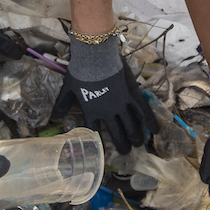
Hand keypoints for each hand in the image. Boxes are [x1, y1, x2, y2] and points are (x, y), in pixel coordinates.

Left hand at [52, 35, 157, 152]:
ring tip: (138, 144)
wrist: (96, 57)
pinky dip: (150, 121)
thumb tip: (54, 118)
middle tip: (126, 152)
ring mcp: (122, 105)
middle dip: (122, 145)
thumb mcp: (68, 89)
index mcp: (92, 112)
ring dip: (135, 137)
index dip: (100, 142)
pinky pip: (143, 111)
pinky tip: (155, 130)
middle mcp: (108, 113)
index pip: (95, 132)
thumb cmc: (80, 72)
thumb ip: (62, 104)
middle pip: (117, 133)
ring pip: (131, 126)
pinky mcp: (132, 94)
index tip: (104, 150)